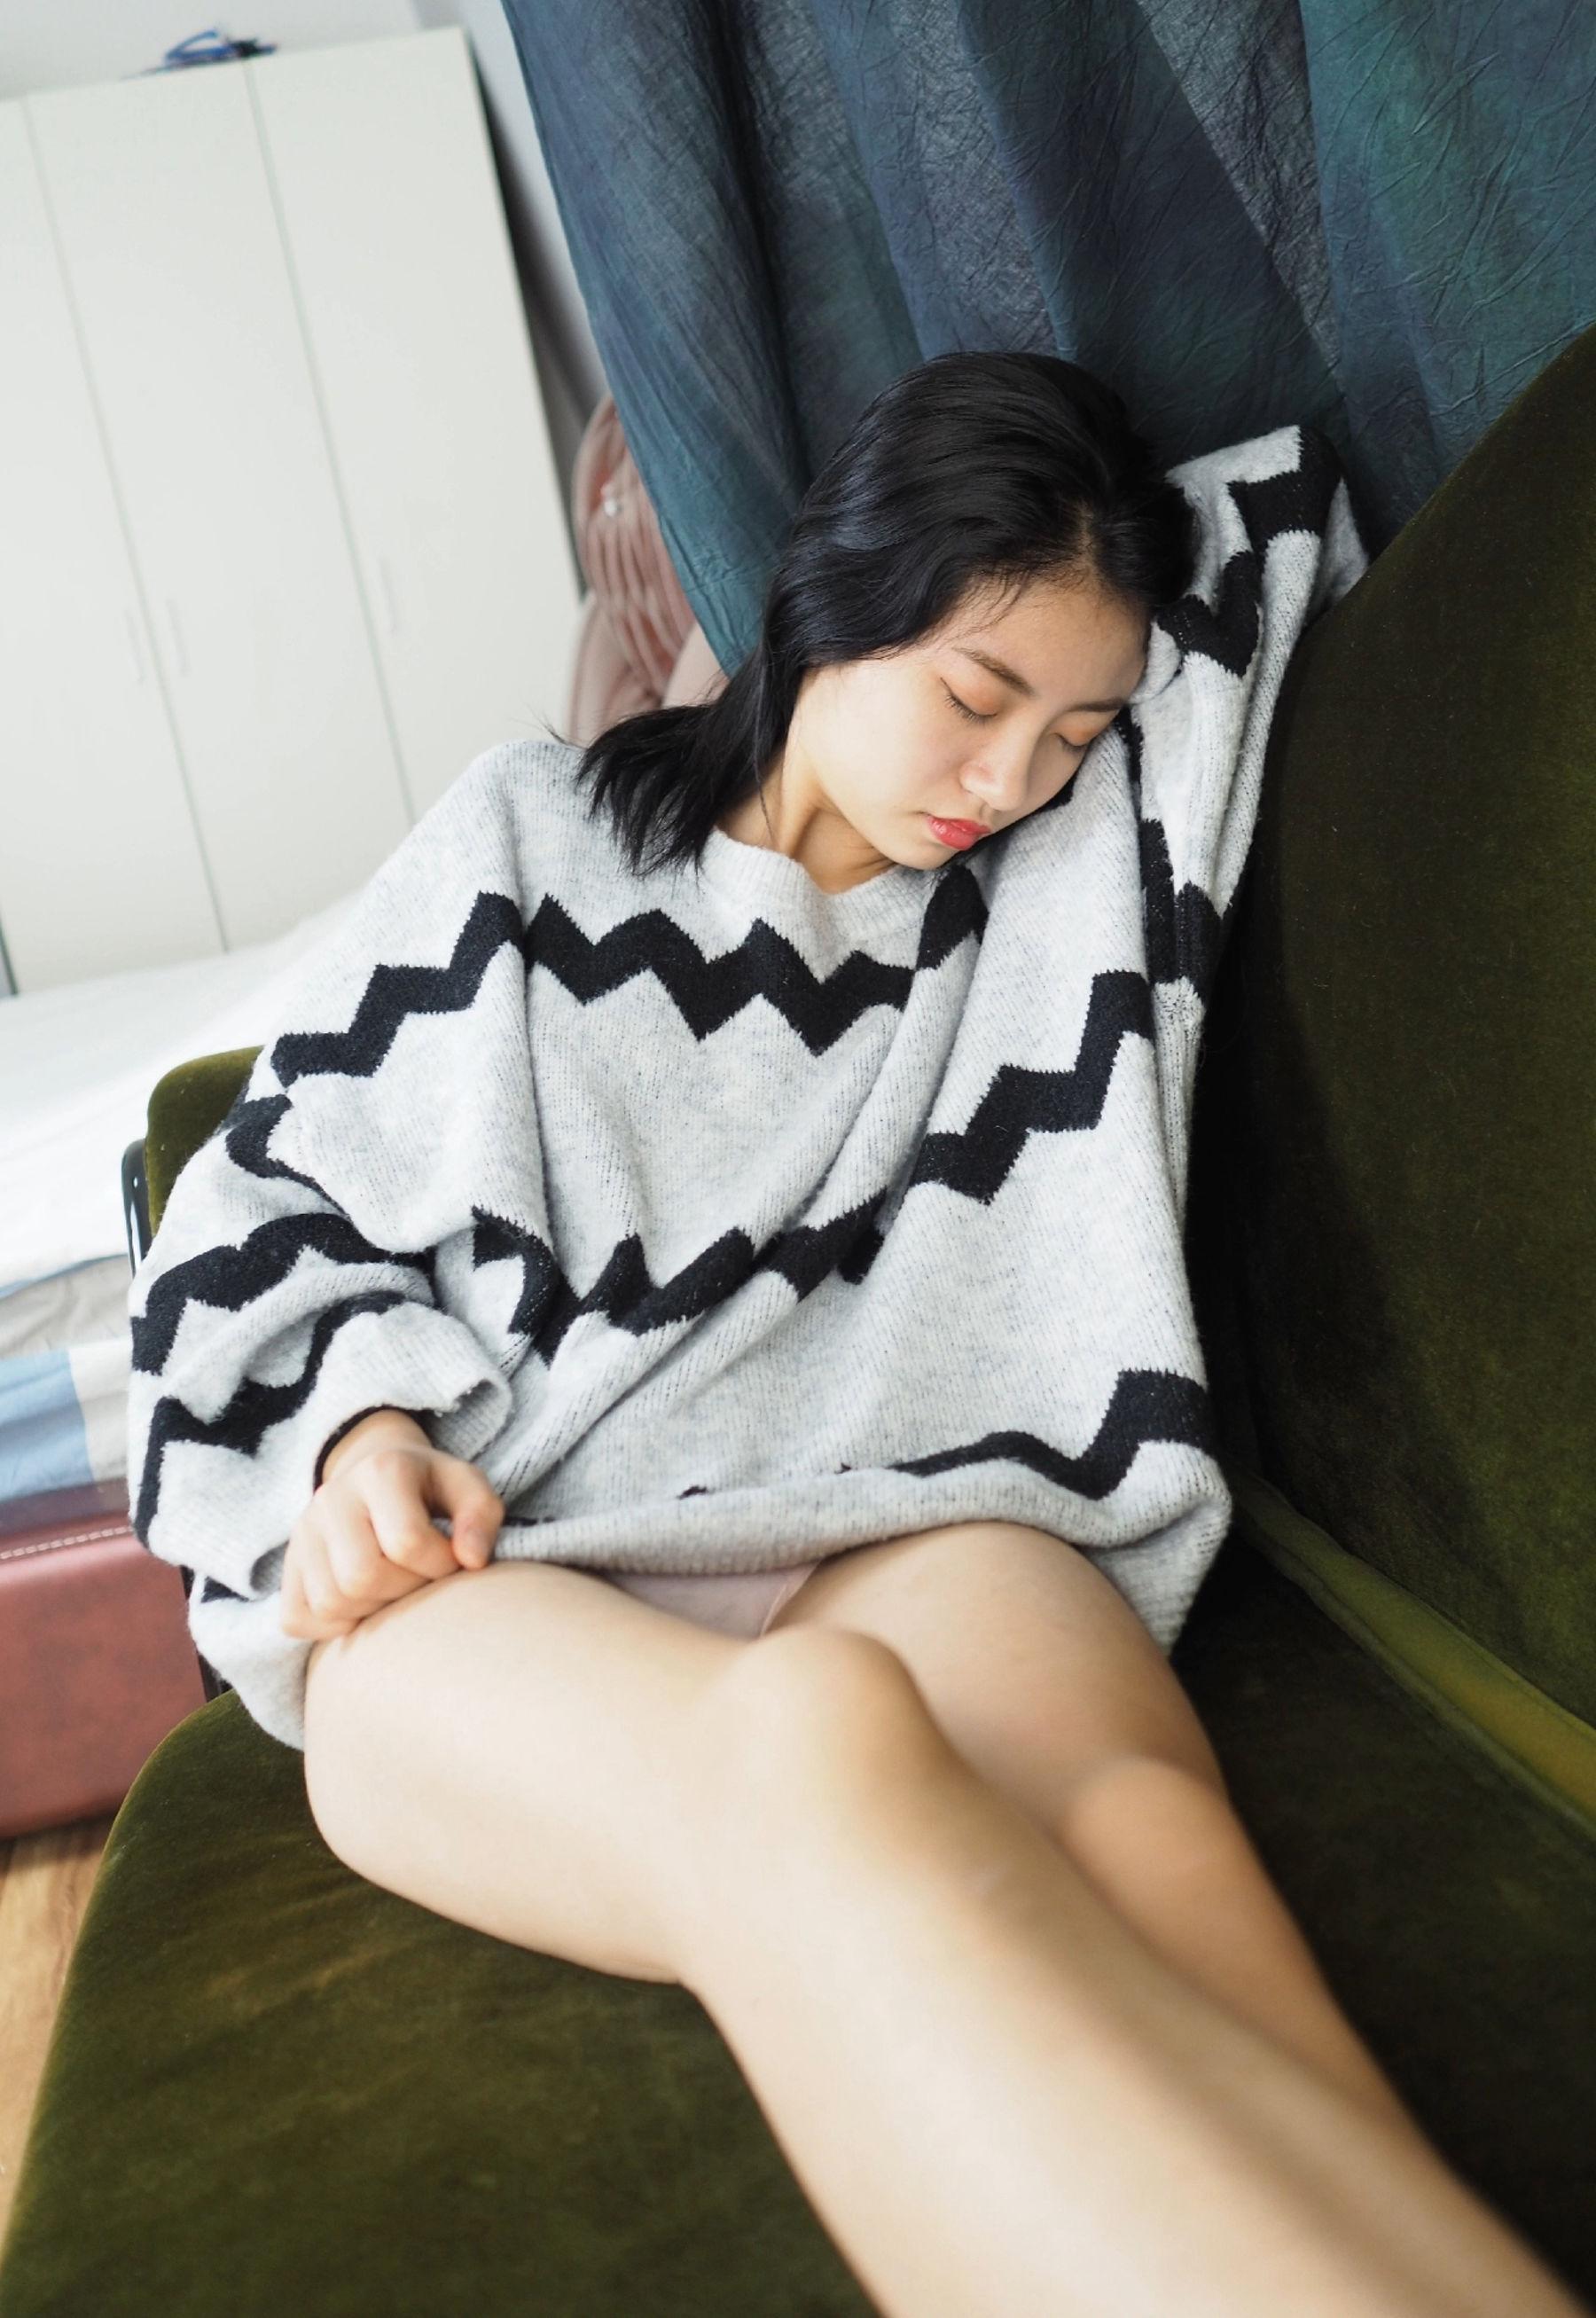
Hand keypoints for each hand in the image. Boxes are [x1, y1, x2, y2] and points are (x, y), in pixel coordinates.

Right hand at [280, 1409, 503, 1640]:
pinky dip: (334, 1626)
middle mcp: (331, 1499)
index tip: (451, 1559)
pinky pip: (298, 1618)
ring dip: (373, 1610)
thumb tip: (472, 1561)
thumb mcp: (466, 1487)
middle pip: (362, 1577)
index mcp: (381, 1471)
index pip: (407, 1542)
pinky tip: (364, 1605)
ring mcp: (302, 1535)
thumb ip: (481, 1516)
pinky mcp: (286, 1569)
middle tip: (421, 1578)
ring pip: (331, 1603)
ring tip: (395, 1588)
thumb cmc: (430, 1491)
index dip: (440, 1564)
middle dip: (404, 1589)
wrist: (375, 1479)